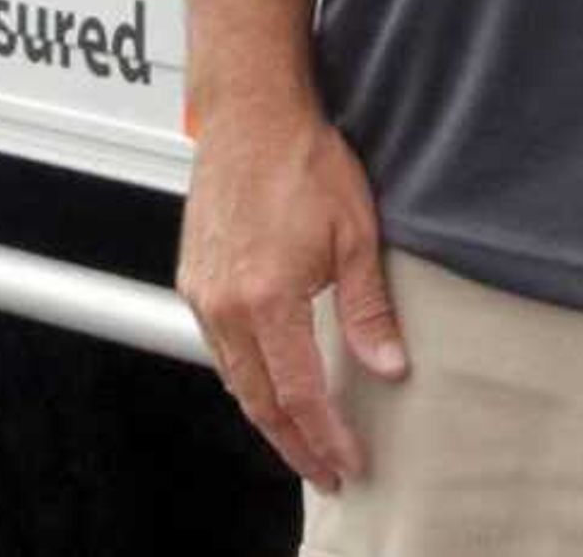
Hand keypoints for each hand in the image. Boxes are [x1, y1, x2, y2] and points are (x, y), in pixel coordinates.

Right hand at [175, 97, 407, 491]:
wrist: (250, 113)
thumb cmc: (300, 158)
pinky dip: (244, 376)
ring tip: (301, 437)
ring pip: (233, 378)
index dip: (327, 437)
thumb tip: (388, 365)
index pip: (300, 394)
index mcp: (267, 298)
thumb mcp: (355, 234)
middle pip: (258, 400)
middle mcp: (225, 302)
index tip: (349, 462)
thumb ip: (369, 309)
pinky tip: (266, 379)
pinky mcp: (193, 275)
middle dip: (294, 443)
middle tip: (326, 469)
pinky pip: (217, 347)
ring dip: (267, 415)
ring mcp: (203, 290)